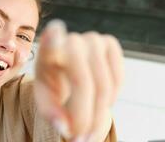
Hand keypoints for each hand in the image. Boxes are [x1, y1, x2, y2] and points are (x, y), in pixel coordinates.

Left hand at [34, 20, 123, 141]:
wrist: (70, 75)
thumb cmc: (55, 88)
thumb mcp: (46, 102)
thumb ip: (51, 114)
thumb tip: (65, 128)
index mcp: (47, 52)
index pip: (49, 42)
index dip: (53, 38)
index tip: (54, 33)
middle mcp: (69, 41)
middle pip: (83, 81)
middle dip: (84, 115)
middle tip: (79, 139)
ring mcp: (91, 39)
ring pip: (104, 85)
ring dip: (99, 114)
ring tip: (89, 131)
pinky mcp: (109, 42)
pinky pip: (118, 78)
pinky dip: (112, 97)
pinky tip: (101, 103)